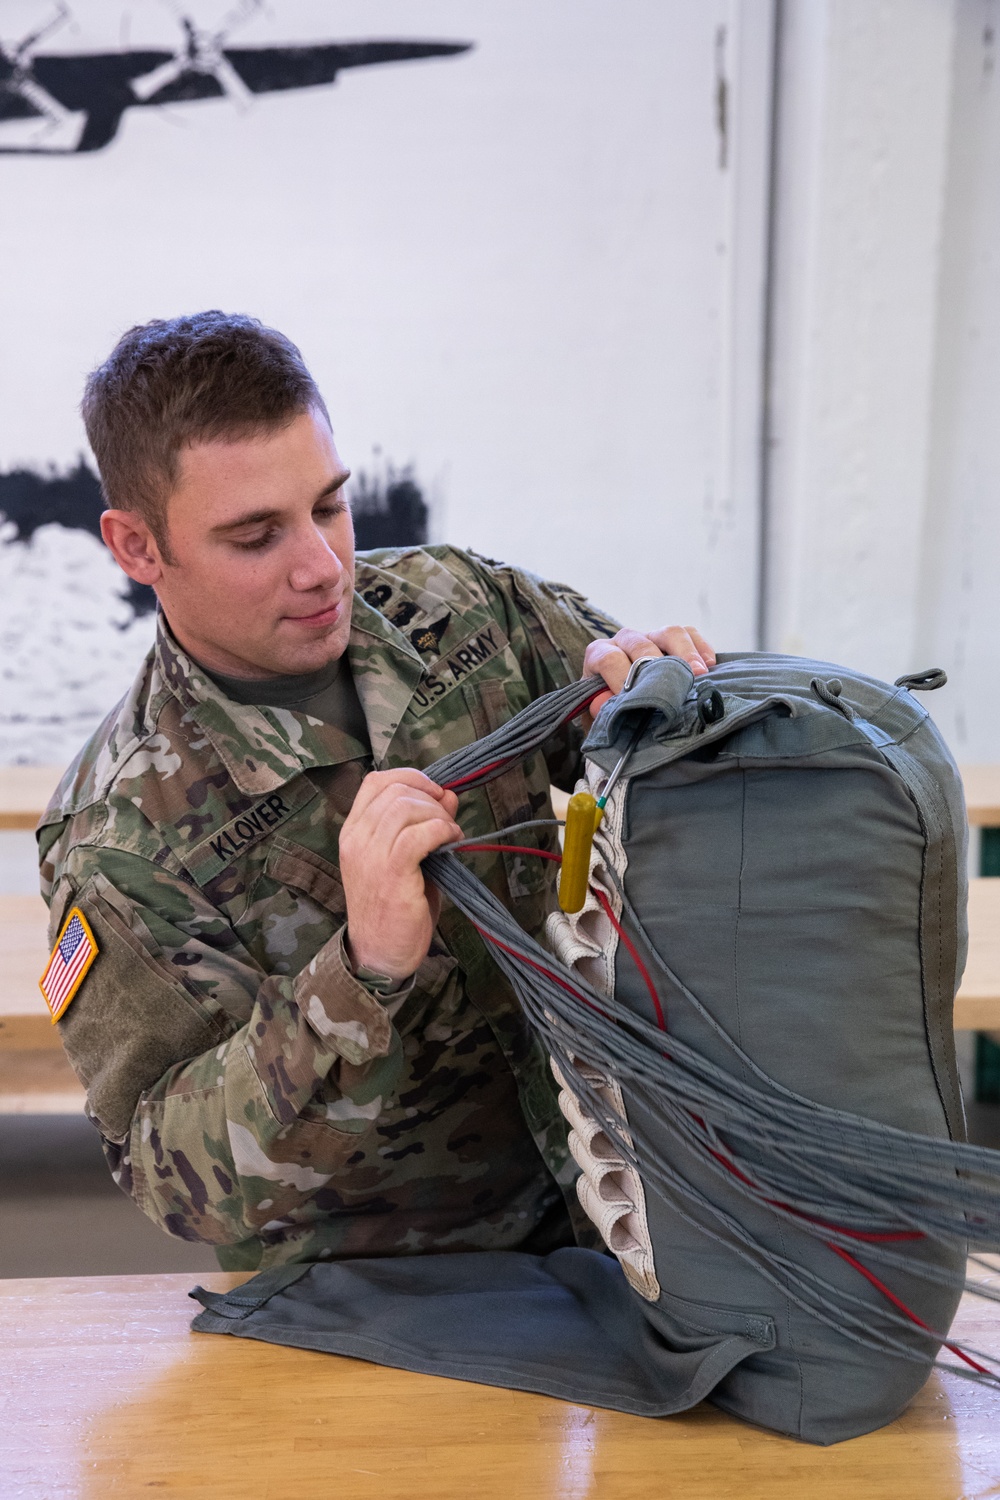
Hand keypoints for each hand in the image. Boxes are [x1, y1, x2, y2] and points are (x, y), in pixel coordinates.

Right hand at [339, 769, 461, 980]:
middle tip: (447, 818)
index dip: (411, 777)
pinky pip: (419, 834)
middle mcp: (356, 838)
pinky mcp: (391, 872)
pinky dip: (441, 830)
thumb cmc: (394, 907)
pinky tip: (451, 841)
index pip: (375, 781)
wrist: (379, 953)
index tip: (435, 792)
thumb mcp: (406, 858)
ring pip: (406, 807)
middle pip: (395, 790)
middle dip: (430, 796)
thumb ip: (423, 824)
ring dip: (437, 815)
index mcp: (353, 831)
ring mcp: (370, 855)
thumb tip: (449, 794)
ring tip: (450, 833)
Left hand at [583, 626, 716, 716]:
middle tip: (674, 687)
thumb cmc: (611, 710)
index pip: (610, 659)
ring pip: (670, 632)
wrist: (623, 706)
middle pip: (642, 643)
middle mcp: (625, 640)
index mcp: (600, 654)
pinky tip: (710, 665)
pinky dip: (701, 647)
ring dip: (686, 653)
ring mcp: (651, 636)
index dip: (622, 678)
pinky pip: (690, 633)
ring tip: (699, 674)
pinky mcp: (673, 639)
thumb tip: (608, 702)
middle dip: (658, 666)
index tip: (635, 699)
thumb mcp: (600, 713)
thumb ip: (600, 709)